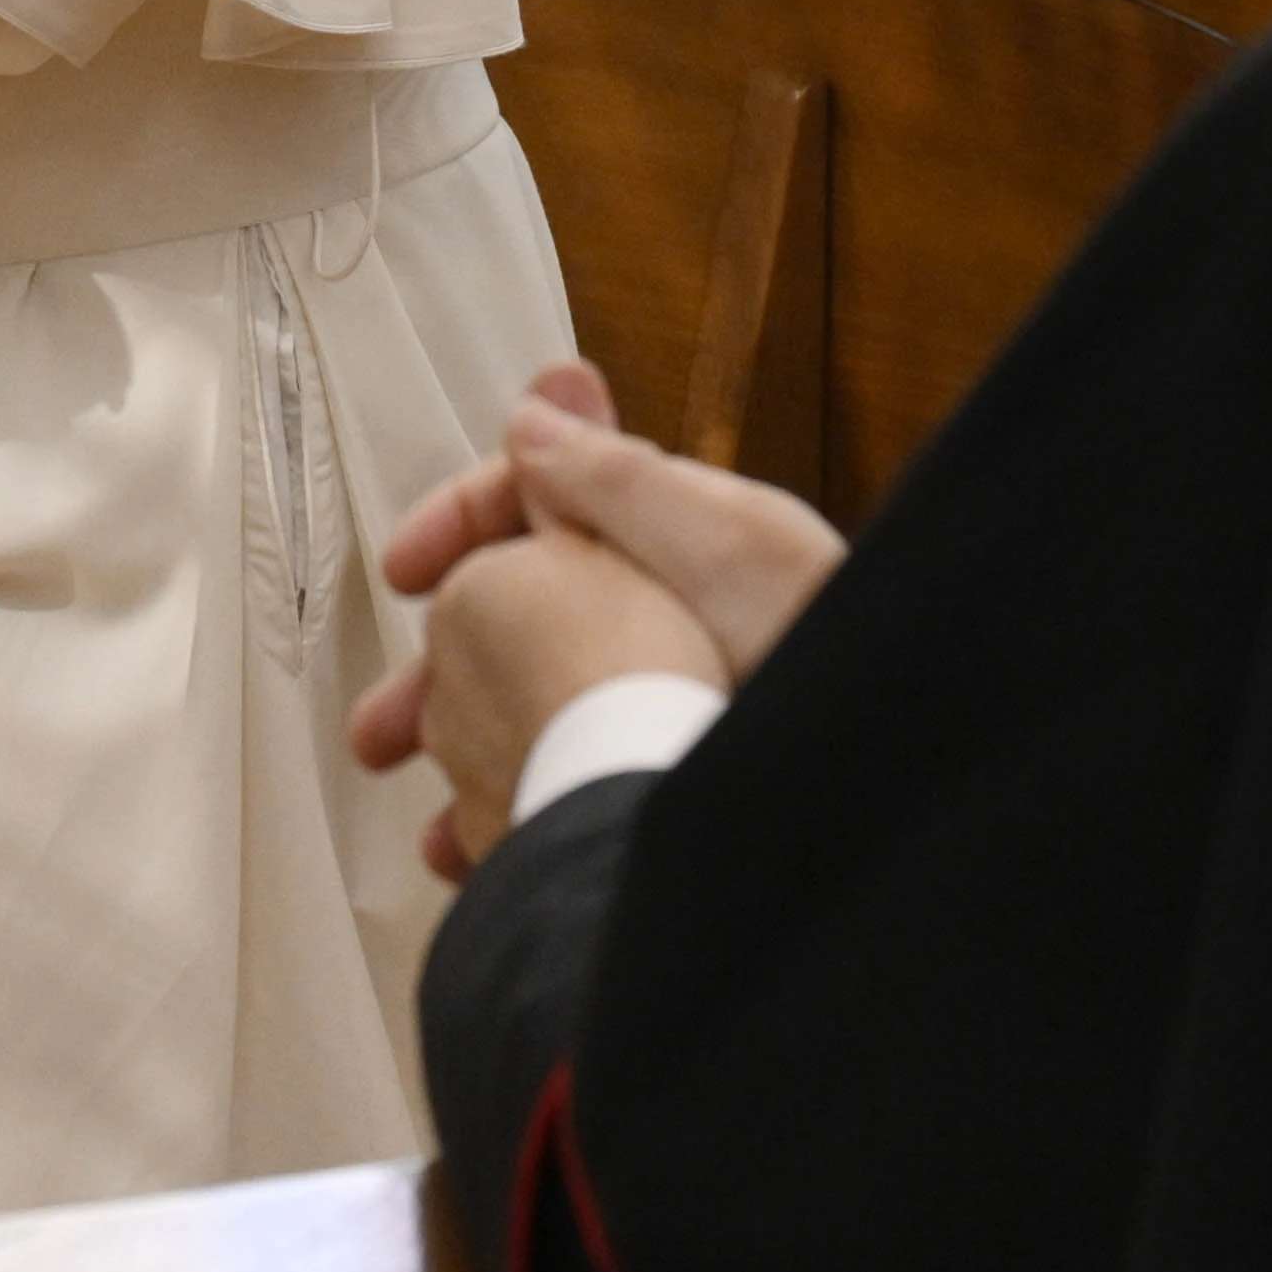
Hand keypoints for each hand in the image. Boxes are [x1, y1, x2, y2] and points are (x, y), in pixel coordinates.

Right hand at [349, 365, 850, 876]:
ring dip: (473, 762)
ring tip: (432, 828)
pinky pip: (576, 799)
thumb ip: (620, 478)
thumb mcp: (723, 541)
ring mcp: (671, 710)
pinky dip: (527, 822)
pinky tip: (500, 861)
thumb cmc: (828, 655)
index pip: (543, 500)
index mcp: (677, 545)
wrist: (890, 780)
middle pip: (524, 624)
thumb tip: (533, 410)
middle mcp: (668, 621)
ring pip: (540, 724)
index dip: (466, 521)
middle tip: (381, 731)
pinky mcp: (673, 791)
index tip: (405, 572)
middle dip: (443, 673)